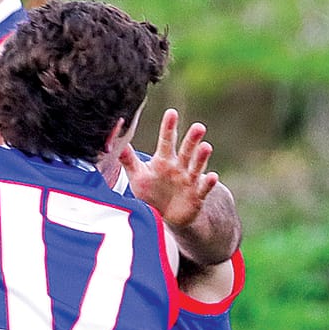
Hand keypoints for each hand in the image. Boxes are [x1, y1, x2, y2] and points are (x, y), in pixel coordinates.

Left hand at [119, 110, 216, 231]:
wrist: (165, 216)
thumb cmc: (151, 192)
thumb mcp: (138, 176)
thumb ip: (128, 159)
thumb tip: (115, 141)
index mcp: (164, 160)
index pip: (166, 141)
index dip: (168, 128)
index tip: (171, 113)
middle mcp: (179, 167)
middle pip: (186, 150)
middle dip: (192, 139)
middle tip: (198, 127)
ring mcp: (189, 180)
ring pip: (197, 166)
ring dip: (201, 157)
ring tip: (206, 147)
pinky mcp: (197, 195)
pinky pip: (203, 188)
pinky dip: (208, 183)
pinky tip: (213, 176)